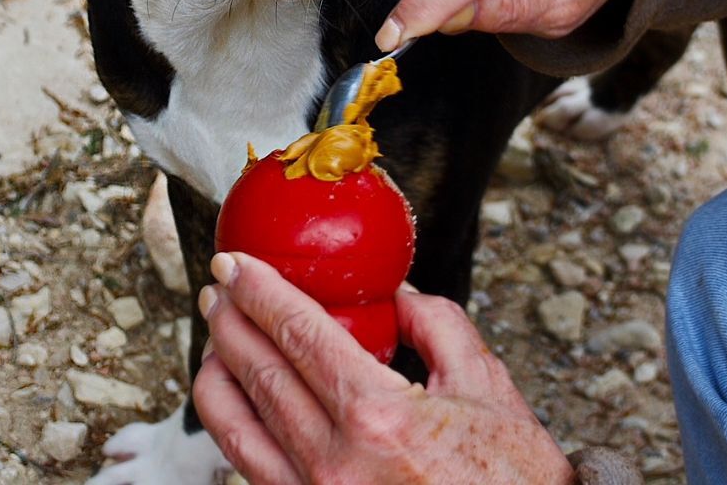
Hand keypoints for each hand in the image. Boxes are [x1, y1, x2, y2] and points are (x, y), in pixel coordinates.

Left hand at [193, 252, 573, 484]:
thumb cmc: (513, 482)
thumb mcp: (487, 389)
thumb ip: (437, 325)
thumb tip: (394, 294)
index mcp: (377, 418)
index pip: (298, 334)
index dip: (258, 291)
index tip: (234, 263)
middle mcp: (334, 463)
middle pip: (258, 374)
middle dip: (228, 322)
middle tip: (215, 290)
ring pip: (236, 429)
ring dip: (216, 375)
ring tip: (214, 342)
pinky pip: (254, 469)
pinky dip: (235, 428)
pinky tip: (239, 403)